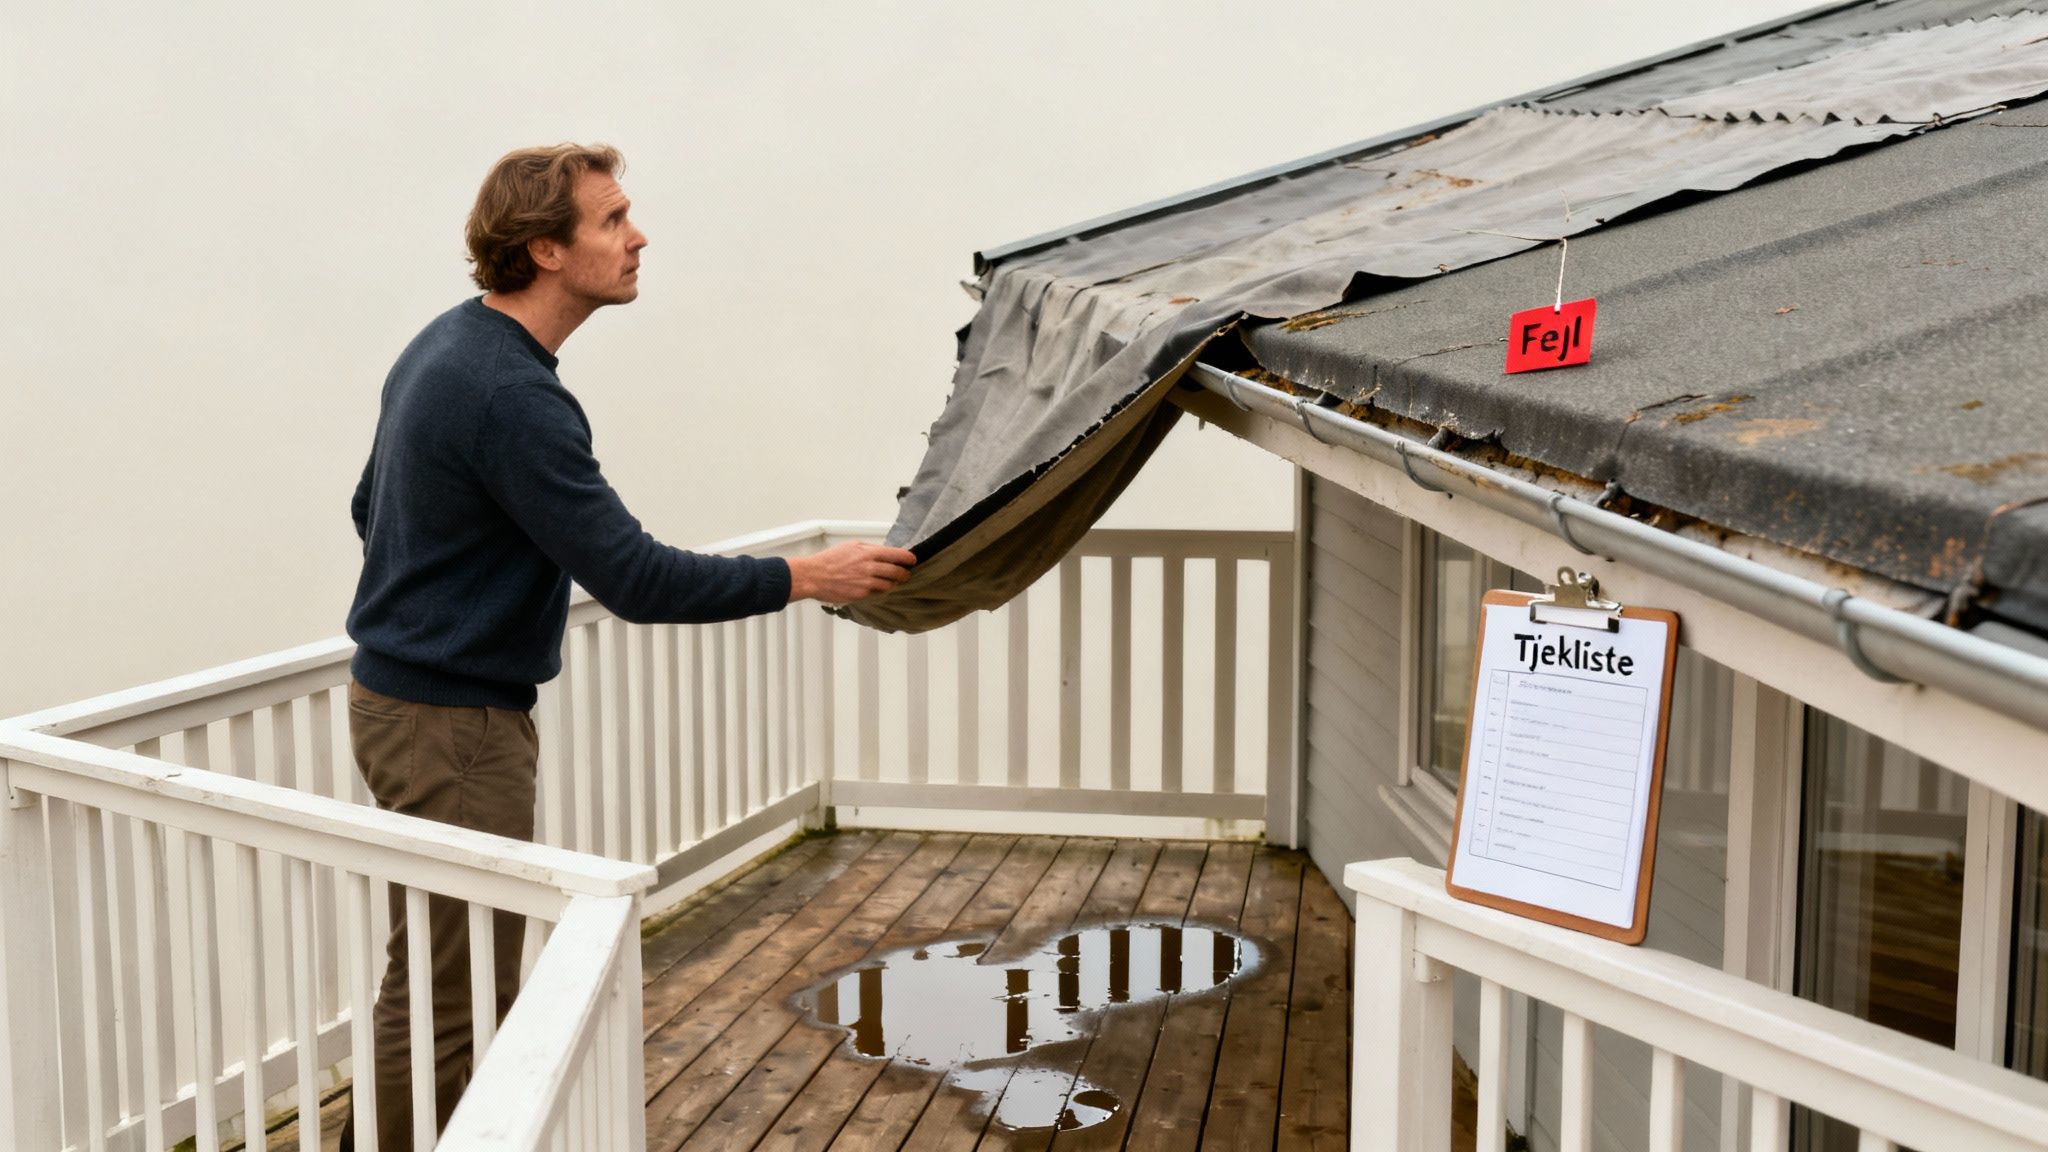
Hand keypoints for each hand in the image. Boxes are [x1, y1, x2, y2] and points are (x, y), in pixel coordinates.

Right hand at [787, 541, 916, 604]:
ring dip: (894, 583)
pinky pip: (877, 593)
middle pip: (897, 572)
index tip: (912, 560)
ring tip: (893, 582)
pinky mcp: (861, 594)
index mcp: (868, 552)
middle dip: (904, 573)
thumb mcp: (851, 546)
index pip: (897, 555)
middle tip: (906, 574)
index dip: (908, 558)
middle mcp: (870, 567)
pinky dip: (880, 590)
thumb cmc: (830, 560)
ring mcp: (867, 582)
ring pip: (890, 584)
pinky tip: (877, 587)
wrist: (814, 575)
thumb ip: (869, 549)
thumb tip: (883, 552)